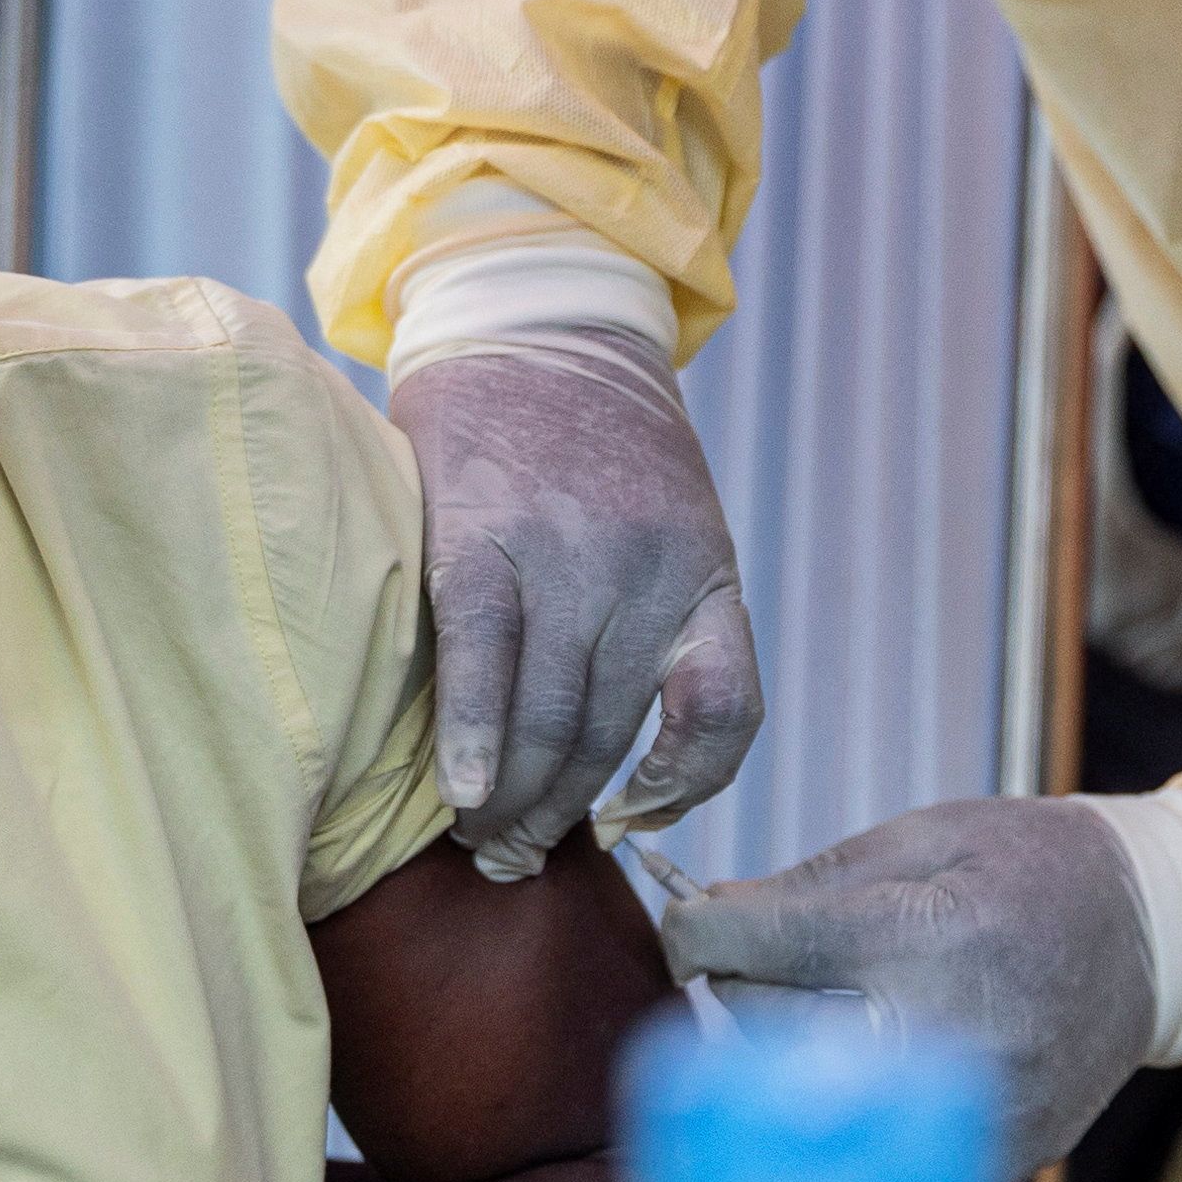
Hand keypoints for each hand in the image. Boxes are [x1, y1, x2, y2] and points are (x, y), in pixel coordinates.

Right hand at [387, 335, 761, 880]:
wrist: (540, 326)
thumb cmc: (605, 454)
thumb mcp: (681, 527)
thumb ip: (669, 624)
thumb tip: (637, 770)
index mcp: (704, 576)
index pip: (725, 712)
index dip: (683, 785)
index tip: (631, 816)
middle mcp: (644, 573)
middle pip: (605, 734)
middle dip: (557, 814)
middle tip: (515, 855)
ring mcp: (561, 553)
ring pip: (544, 713)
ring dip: (506, 796)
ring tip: (477, 833)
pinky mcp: (479, 535)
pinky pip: (478, 656)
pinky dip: (469, 733)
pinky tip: (457, 786)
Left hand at [659, 798, 1156, 1171]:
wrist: (1160, 938)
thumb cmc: (1033, 869)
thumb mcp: (927, 837)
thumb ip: (809, 882)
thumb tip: (697, 922)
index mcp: (929, 937)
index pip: (754, 948)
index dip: (697, 929)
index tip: (690, 922)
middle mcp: (952, 1039)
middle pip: (767, 1033)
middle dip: (748, 989)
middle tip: (767, 958)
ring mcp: (978, 1117)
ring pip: (814, 1107)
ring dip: (795, 1057)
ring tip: (831, 1007)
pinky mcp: (997, 1164)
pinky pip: (880, 1149)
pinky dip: (862, 1107)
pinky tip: (891, 1059)